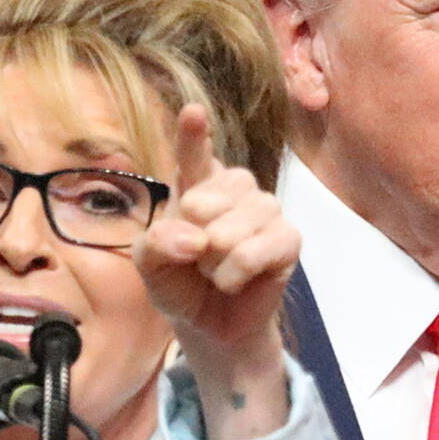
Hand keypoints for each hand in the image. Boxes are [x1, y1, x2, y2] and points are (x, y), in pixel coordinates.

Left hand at [134, 106, 297, 439]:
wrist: (209, 327)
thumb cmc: (180, 286)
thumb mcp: (150, 267)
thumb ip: (155, 245)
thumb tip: (192, 239)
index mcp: (196, 186)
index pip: (195, 156)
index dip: (194, 135)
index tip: (193, 112)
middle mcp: (234, 191)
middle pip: (214, 193)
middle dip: (197, 232)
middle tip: (196, 257)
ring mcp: (265, 211)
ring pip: (238, 224)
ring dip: (217, 259)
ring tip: (215, 272)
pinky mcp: (288, 239)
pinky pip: (263, 247)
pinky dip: (239, 271)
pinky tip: (233, 281)